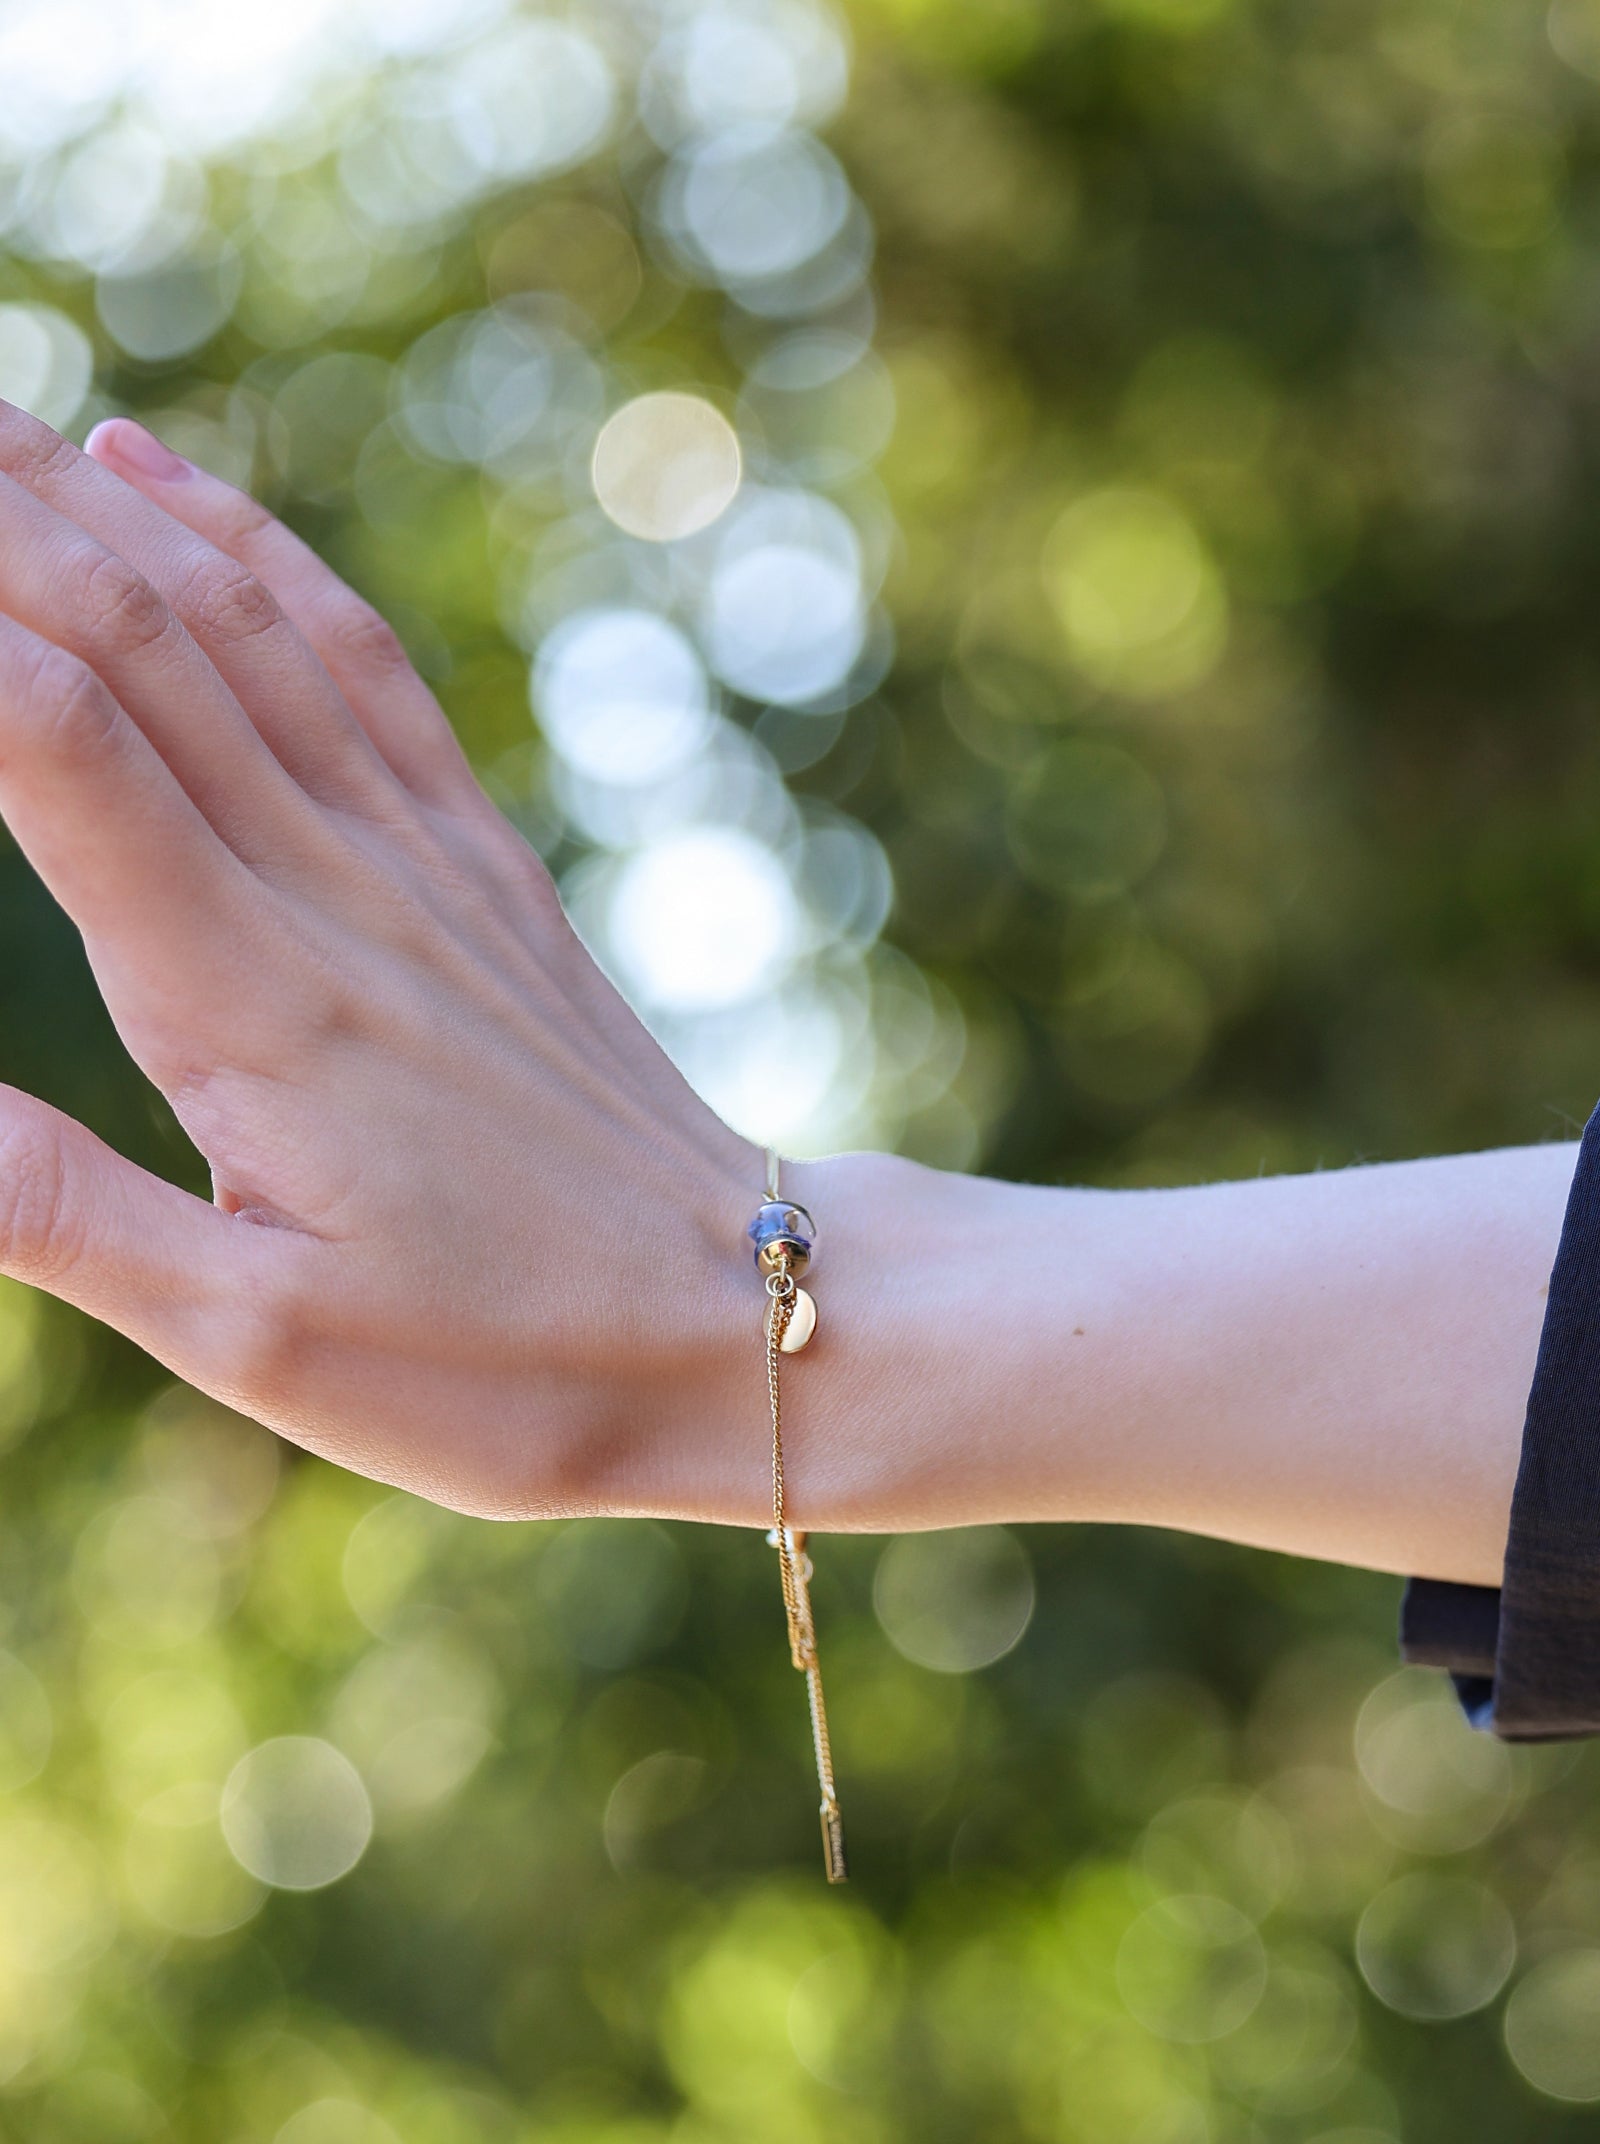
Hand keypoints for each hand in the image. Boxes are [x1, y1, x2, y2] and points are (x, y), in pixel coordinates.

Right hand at [0, 402, 778, 1517]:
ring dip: (92, 497)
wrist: (740, 1314)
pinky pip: (354, 661)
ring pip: (234, 619)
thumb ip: (69, 1219)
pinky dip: (253, 547)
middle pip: (131, 634)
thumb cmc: (507, 1361)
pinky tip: (171, 477)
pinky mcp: (474, 859)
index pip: (55, 742)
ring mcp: (414, 855)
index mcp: (248, 998)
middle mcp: (328, 886)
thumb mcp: (265, 1339)